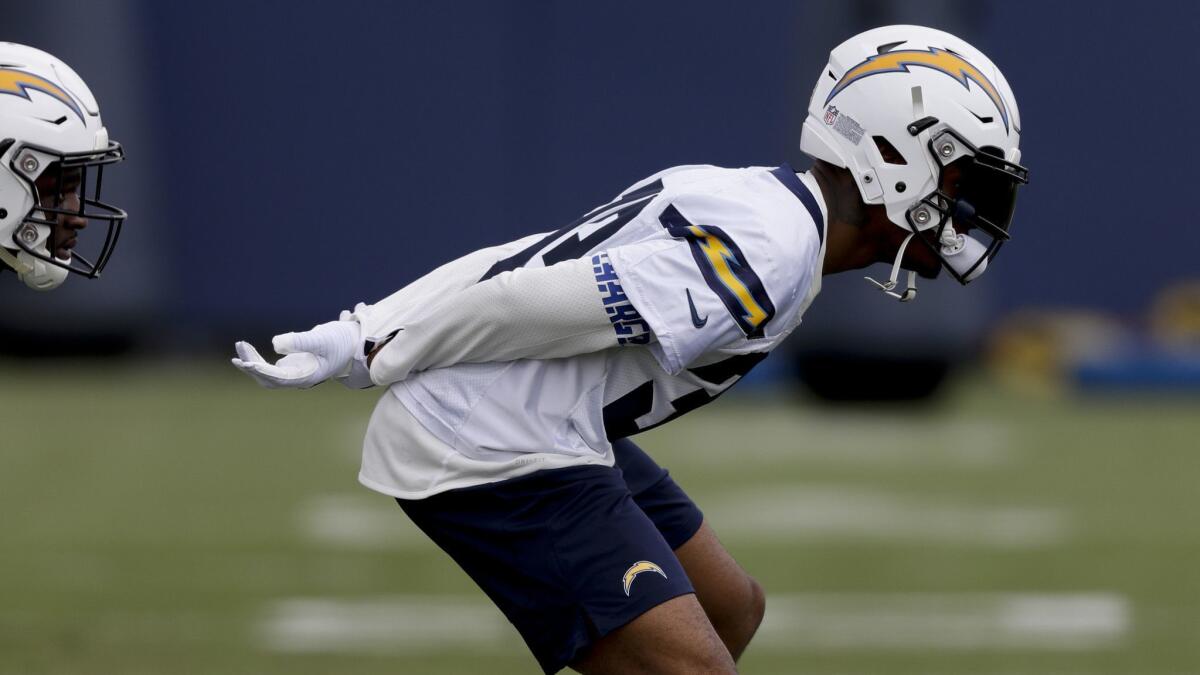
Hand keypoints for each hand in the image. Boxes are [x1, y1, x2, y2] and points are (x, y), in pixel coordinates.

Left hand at [232, 320, 360, 388]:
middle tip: (240, 349)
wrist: (354, 342)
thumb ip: (300, 341)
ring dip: (253, 362)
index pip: (279, 378)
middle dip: (252, 366)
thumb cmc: (341, 341)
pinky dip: (258, 359)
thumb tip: (274, 344)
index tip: (246, 362)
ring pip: (268, 374)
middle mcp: (299, 378)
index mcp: (307, 376)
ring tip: (241, 346)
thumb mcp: (322, 337)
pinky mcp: (293, 365)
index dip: (261, 371)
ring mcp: (295, 373)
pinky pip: (271, 367)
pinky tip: (248, 350)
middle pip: (269, 379)